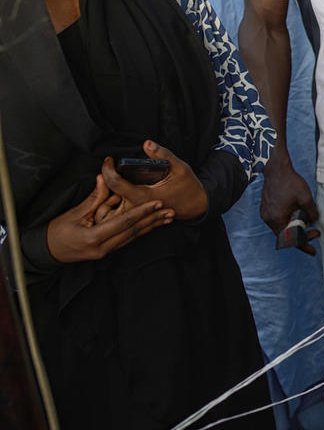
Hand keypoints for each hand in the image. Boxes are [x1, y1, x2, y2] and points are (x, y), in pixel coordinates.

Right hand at [46, 176, 172, 262]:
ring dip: (151, 226)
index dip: (141, 212)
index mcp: (93, 237)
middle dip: (153, 220)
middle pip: (133, 231)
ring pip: (133, 237)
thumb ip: (93, 198)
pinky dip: (141, 231)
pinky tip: (153, 224)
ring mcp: (106, 252)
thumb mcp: (74, 214)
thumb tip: (104, 178)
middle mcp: (103, 248)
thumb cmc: (57, 231)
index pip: (123, 223)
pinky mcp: (107, 251)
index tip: (157, 203)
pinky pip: (127, 240)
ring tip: (168, 217)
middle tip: (170, 210)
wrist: (48, 252)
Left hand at [102, 140, 206, 222]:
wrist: (195, 206)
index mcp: (142, 196)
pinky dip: (113, 198)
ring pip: (108, 205)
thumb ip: (163, 155)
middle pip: (106, 195)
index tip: (109, 159)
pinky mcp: (135, 215)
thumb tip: (147, 143)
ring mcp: (134, 213)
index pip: (114, 183)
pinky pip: (116, 209)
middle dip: (103, 180)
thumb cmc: (188, 187)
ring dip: (106, 190)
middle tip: (108, 167)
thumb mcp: (180, 168)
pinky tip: (118, 188)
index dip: (108, 168)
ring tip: (111, 176)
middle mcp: (135, 208)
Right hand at [258, 154, 317, 241]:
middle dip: (301, 235)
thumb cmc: (290, 182)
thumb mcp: (306, 198)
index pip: (290, 240)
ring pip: (282, 228)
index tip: (313, 251)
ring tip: (308, 221)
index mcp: (277, 219)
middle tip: (315, 232)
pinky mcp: (266, 209)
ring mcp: (266, 214)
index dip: (303, 246)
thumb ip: (311, 213)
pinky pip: (278, 221)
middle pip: (285, 236)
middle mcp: (269, 219)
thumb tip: (313, 222)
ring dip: (295, 228)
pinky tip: (298, 215)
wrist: (276, 169)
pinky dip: (289, 221)